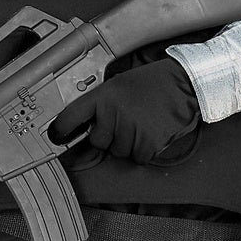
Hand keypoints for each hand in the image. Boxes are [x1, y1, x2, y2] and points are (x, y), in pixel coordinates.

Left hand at [54, 57, 200, 163]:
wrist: (185, 83)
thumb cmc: (154, 82)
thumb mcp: (121, 84)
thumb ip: (103, 102)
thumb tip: (89, 122)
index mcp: (104, 95)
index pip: (71, 116)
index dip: (60, 129)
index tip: (56, 137)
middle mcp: (113, 113)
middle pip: (98, 141)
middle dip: (109, 137)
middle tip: (126, 122)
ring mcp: (129, 129)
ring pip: (118, 151)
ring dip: (129, 143)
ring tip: (143, 123)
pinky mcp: (146, 143)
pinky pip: (136, 157)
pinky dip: (144, 150)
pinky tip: (152, 132)